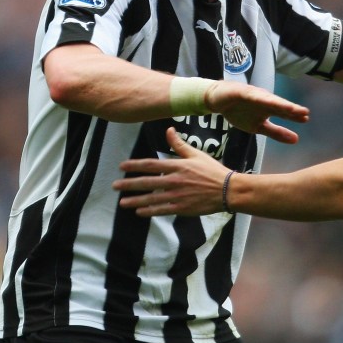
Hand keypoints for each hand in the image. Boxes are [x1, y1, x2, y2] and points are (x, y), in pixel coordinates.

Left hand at [114, 127, 231, 216]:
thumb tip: (169, 129)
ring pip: (151, 198)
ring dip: (135, 200)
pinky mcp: (182, 208)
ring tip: (122, 202)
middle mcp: (174, 181)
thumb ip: (179, 144)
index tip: (121, 167)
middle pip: (147, 182)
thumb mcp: (197, 154)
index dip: (135, 165)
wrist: (228, 190)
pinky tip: (139, 212)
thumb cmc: (213, 171)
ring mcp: (177, 196)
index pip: (151, 165)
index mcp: (177, 166)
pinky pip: (161, 210)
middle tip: (114, 186)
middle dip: (129, 184)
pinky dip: (149, 211)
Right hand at [207, 80, 308, 143]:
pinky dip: (255, 96)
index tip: (306, 119)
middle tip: (304, 112)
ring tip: (289, 107)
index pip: (284, 112)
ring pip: (267, 99)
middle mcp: (264, 100)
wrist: (217, 100)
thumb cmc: (239, 111)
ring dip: (278, 102)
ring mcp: (253, 95)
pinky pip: (249, 95)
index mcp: (269, 109)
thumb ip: (276, 132)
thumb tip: (296, 140)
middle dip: (290, 108)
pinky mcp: (241, 92)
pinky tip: (261, 98)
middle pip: (279, 105)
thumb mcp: (259, 127)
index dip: (294, 116)